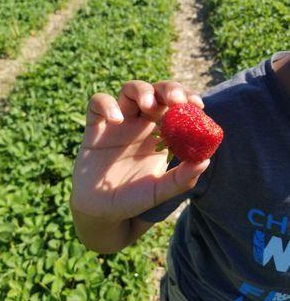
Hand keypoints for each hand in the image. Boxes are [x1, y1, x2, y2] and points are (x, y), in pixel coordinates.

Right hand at [70, 80, 209, 223]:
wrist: (102, 211)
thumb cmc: (133, 199)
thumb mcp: (159, 192)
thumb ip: (181, 179)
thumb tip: (205, 161)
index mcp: (160, 134)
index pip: (177, 107)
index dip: (187, 99)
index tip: (197, 105)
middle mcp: (141, 123)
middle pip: (157, 91)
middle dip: (168, 89)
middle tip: (175, 100)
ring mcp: (118, 122)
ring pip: (129, 90)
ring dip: (142, 91)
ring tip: (148, 106)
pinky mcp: (95, 126)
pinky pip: (97, 103)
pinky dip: (107, 105)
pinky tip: (116, 120)